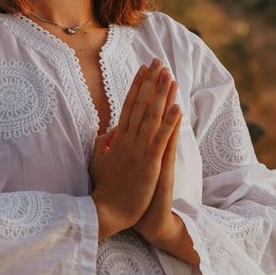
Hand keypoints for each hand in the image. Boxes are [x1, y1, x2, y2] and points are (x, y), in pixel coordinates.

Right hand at [88, 59, 179, 239]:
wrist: (107, 212)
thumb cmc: (105, 188)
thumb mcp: (98, 160)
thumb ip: (102, 142)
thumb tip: (110, 128)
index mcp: (117, 138)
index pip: (128, 105)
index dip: (137, 85)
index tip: (143, 68)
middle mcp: (128, 139)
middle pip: (141, 105)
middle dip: (151, 82)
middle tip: (159, 62)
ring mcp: (138, 151)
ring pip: (152, 117)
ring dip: (161, 95)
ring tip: (170, 77)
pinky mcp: (149, 164)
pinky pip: (161, 139)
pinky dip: (169, 123)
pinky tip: (177, 108)